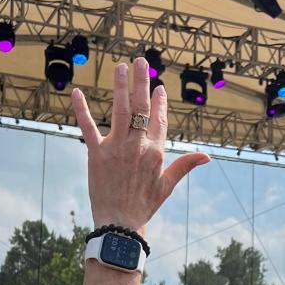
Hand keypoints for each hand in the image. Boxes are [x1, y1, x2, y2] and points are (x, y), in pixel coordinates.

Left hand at [70, 58, 209, 233]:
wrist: (120, 223)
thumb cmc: (145, 205)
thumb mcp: (167, 185)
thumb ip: (185, 165)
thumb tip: (207, 156)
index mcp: (156, 151)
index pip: (159, 119)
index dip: (160, 101)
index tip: (158, 87)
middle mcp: (138, 145)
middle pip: (141, 107)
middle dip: (141, 82)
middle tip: (140, 61)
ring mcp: (117, 148)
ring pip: (119, 110)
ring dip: (120, 86)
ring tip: (120, 67)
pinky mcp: (96, 153)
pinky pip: (88, 127)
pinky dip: (82, 109)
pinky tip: (77, 92)